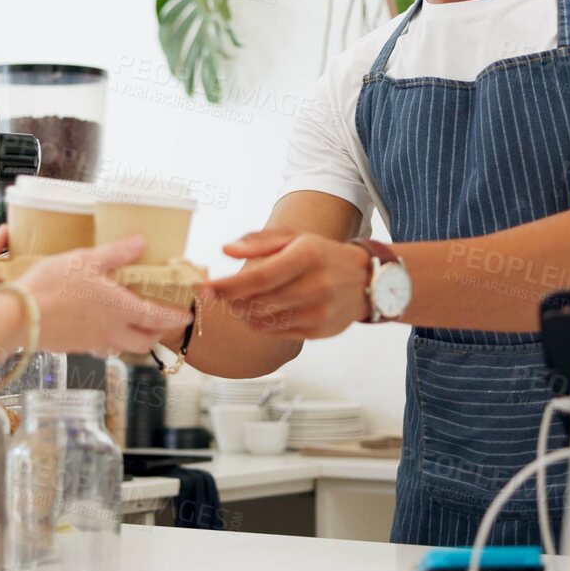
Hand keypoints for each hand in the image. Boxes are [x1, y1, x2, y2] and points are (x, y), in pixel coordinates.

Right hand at [21, 236, 192, 355]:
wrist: (19, 317)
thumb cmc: (52, 285)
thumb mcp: (85, 260)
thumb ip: (116, 253)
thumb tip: (141, 243)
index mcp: (120, 308)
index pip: (157, 317)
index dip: (174, 317)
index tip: (187, 316)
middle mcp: (111, 330)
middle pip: (145, 342)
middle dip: (157, 333)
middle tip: (161, 322)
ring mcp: (92, 342)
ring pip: (123, 348)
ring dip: (134, 339)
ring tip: (132, 325)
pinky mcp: (75, 347)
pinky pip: (101, 349)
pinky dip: (109, 342)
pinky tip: (101, 330)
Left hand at [204, 229, 371, 339]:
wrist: (367, 280)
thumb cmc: (321, 255)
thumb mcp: (294, 238)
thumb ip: (258, 242)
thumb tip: (225, 250)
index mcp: (308, 255)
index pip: (259, 276)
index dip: (227, 285)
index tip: (203, 287)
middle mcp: (316, 284)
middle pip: (258, 302)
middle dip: (230, 300)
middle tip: (219, 294)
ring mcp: (320, 311)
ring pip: (265, 320)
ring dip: (243, 314)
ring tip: (239, 302)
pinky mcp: (320, 330)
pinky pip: (278, 333)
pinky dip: (260, 325)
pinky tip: (259, 312)